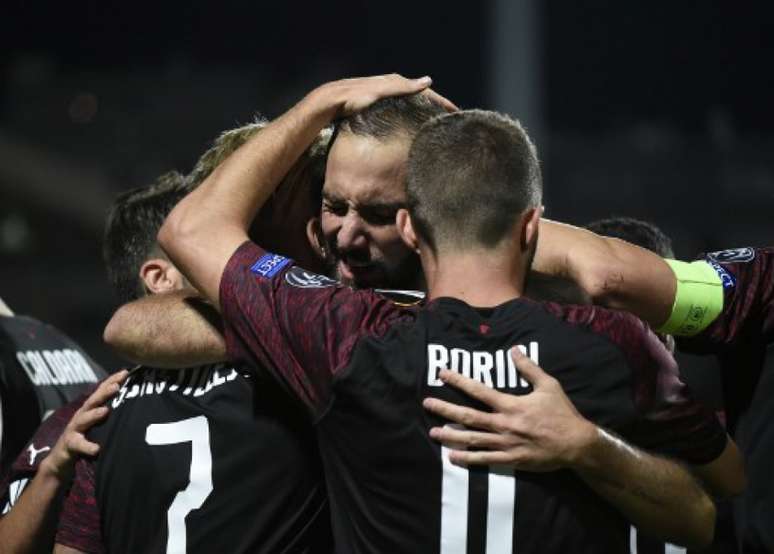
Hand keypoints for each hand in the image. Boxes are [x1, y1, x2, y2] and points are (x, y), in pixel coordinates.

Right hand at [40, 370, 128, 480]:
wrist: (62, 456)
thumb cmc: (86, 435)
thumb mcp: (98, 422)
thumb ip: (112, 412)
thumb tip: (135, 402)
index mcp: (90, 408)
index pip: (101, 391)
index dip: (112, 381)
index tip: (125, 373)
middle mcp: (82, 415)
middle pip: (93, 401)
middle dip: (104, 392)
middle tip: (117, 386)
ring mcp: (74, 429)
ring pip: (83, 419)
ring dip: (94, 414)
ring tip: (105, 411)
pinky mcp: (70, 444)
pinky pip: (78, 445)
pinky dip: (87, 446)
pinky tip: (96, 449)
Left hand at [312, 73, 457, 118]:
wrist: (332, 102)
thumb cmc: (355, 97)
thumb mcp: (381, 91)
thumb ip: (403, 87)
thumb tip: (428, 81)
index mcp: (396, 82)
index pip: (424, 91)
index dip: (440, 101)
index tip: (455, 112)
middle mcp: (392, 87)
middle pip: (419, 97)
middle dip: (435, 107)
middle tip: (449, 119)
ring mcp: (385, 97)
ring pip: (411, 104)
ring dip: (423, 112)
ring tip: (434, 124)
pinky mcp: (378, 105)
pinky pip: (401, 109)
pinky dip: (411, 115)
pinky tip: (411, 125)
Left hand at [423, 348, 596, 470]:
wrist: (576, 444)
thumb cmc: (562, 413)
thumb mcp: (548, 385)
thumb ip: (529, 368)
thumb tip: (514, 350)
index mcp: (510, 405)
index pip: (478, 390)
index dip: (459, 381)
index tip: (443, 374)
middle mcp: (503, 424)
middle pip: (468, 416)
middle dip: (445, 409)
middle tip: (427, 404)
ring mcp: (505, 444)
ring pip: (472, 439)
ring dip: (450, 436)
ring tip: (432, 432)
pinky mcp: (511, 460)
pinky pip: (484, 460)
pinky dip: (467, 459)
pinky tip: (452, 457)